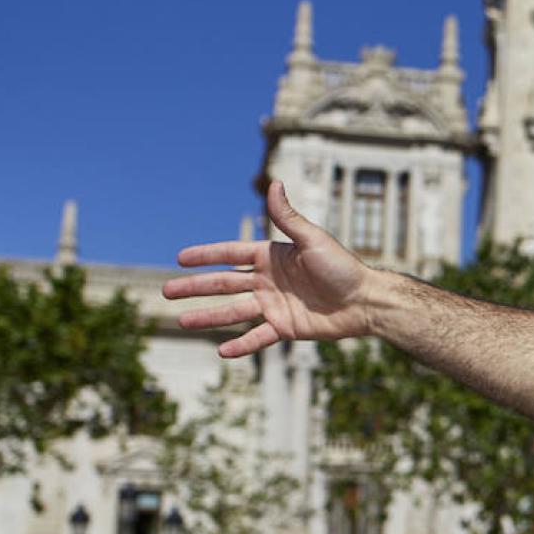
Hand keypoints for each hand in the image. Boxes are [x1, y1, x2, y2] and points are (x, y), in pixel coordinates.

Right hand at [165, 180, 377, 357]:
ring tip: (182, 321)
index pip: (231, 254)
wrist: (366, 301)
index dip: (206, 255)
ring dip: (208, 316)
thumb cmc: (343, 267)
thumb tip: (273, 182)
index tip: (180, 258)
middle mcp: (269, 280)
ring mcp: (275, 304)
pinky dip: (241, 345)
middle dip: (195, 287)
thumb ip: (288, 217)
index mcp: (272, 256)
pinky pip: (258, 337)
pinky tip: (222, 352)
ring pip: (234, 312)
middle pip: (224, 284)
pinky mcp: (286, 327)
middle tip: (167, 291)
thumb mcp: (312, 240)